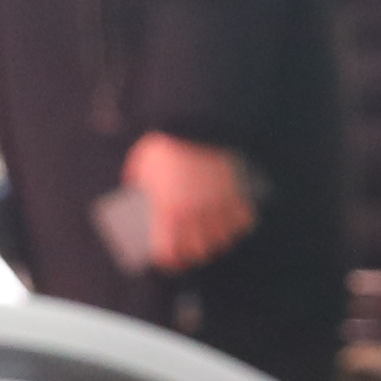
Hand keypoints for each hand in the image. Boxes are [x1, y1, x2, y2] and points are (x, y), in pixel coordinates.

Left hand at [110, 135, 253, 270]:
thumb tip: (136, 191)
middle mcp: (194, 214)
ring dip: (218, 242)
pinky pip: (244, 220)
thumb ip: (137, 180)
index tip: (169, 261)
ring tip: (214, 238)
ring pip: (223, 239)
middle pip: (198, 251)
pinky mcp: (238, 193)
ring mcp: (218, 205)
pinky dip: (240, 224)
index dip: (169, 262)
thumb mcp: (141, 161)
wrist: (199, 118)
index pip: (168, 253)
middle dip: (194, 254)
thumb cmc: (167, 141)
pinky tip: (236, 223)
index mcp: (167, 210)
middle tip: (192, 250)